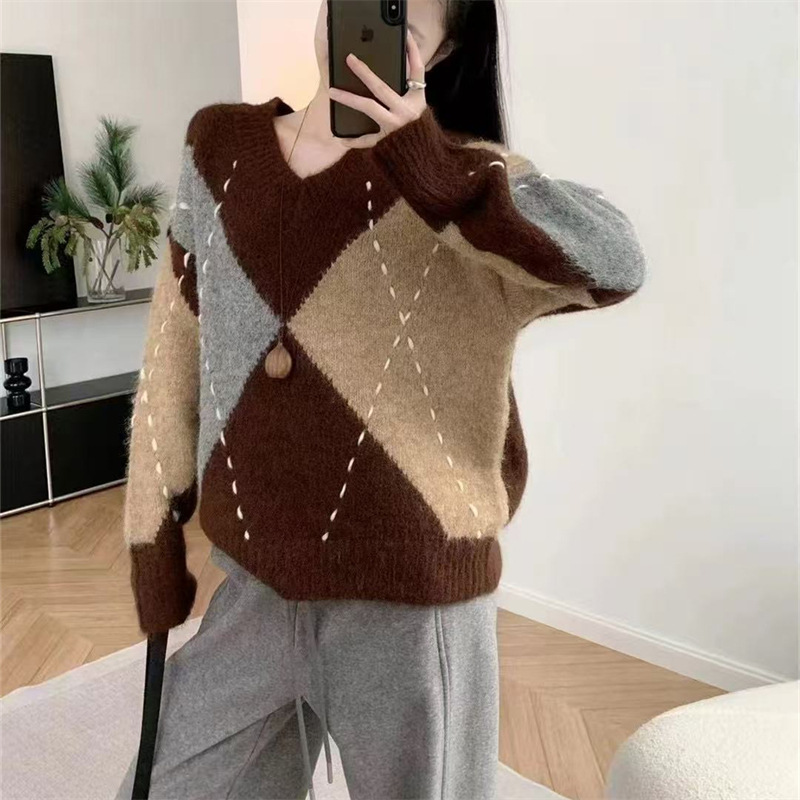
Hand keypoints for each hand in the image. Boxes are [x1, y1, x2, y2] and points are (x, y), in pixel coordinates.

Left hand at [328, 30, 426, 147]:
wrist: (421, 157)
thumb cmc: (418, 129)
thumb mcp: (418, 105)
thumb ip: (409, 86)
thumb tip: (400, 59)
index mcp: (416, 100)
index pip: (416, 69)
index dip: (412, 50)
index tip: (405, 34)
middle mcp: (405, 112)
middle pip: (382, 87)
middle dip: (365, 72)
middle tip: (349, 59)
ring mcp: (394, 127)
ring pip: (369, 108)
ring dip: (349, 99)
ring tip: (332, 92)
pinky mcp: (386, 142)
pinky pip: (367, 140)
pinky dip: (354, 141)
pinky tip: (340, 138)